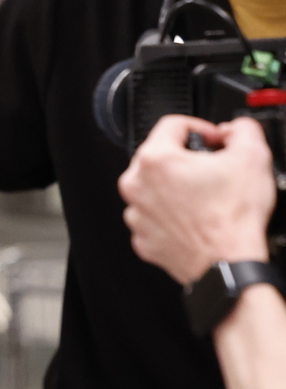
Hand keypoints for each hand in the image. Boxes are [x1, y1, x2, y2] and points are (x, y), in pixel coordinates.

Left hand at [119, 114, 274, 283]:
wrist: (229, 263)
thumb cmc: (233, 218)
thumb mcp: (253, 156)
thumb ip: (243, 130)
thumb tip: (235, 129)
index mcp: (155, 160)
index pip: (172, 125)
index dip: (200, 127)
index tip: (213, 138)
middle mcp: (136, 186)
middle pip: (160, 157)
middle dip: (187, 159)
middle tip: (213, 170)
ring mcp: (137, 215)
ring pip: (155, 189)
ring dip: (178, 188)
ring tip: (206, 197)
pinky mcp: (143, 238)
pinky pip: (155, 217)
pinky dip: (172, 215)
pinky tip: (196, 218)